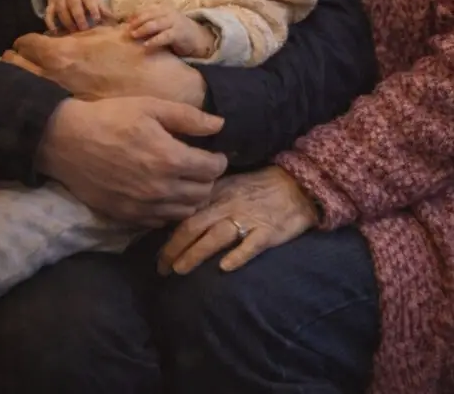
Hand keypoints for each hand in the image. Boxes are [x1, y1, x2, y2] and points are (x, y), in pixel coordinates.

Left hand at [3, 25, 206, 106]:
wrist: (161, 88)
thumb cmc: (136, 54)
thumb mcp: (106, 34)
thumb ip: (78, 36)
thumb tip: (57, 37)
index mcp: (65, 54)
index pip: (28, 45)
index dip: (23, 42)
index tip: (20, 43)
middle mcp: (59, 79)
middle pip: (20, 69)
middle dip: (12, 62)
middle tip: (7, 59)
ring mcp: (65, 99)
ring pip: (30, 89)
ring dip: (22, 79)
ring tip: (15, 75)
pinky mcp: (75, 115)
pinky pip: (49, 103)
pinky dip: (41, 96)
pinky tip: (43, 95)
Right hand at [36, 97, 227, 224]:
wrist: (65, 140)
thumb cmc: (110, 118)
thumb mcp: (150, 107)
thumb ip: (188, 117)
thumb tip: (219, 125)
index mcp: (170, 159)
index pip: (212, 170)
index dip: (219, 161)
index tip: (215, 154)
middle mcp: (160, 189)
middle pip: (202, 194)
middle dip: (208, 179)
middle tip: (201, 166)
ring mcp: (143, 207)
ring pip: (184, 212)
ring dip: (191, 197)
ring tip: (185, 180)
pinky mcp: (126, 216)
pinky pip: (161, 221)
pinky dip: (169, 210)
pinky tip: (163, 193)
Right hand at [45, 0, 112, 31]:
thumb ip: (103, 10)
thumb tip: (116, 21)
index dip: (93, 9)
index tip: (96, 20)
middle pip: (74, 4)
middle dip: (79, 17)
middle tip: (84, 29)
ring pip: (61, 9)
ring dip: (67, 21)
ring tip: (73, 32)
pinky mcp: (51, 5)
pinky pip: (49, 14)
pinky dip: (51, 23)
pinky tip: (56, 32)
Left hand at [128, 6, 215, 57]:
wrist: (199, 39)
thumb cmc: (176, 32)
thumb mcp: (163, 24)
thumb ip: (150, 23)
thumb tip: (129, 27)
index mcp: (163, 8)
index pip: (146, 9)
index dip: (135, 15)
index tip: (124, 22)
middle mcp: (168, 13)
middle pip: (149, 15)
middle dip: (136, 22)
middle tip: (126, 30)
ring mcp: (174, 22)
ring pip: (155, 24)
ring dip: (143, 29)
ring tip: (133, 35)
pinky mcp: (179, 33)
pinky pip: (164, 36)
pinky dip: (154, 40)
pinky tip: (146, 45)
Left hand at [158, 167, 318, 273]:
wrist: (297, 184)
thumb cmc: (259, 186)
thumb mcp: (229, 184)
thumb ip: (206, 198)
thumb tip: (177, 214)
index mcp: (217, 193)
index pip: (186, 213)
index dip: (168, 234)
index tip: (156, 254)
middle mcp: (228, 205)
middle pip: (195, 226)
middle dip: (174, 248)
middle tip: (161, 268)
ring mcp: (249, 219)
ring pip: (217, 236)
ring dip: (196, 253)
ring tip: (179, 270)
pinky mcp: (268, 232)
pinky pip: (251, 244)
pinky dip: (238, 255)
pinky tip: (224, 267)